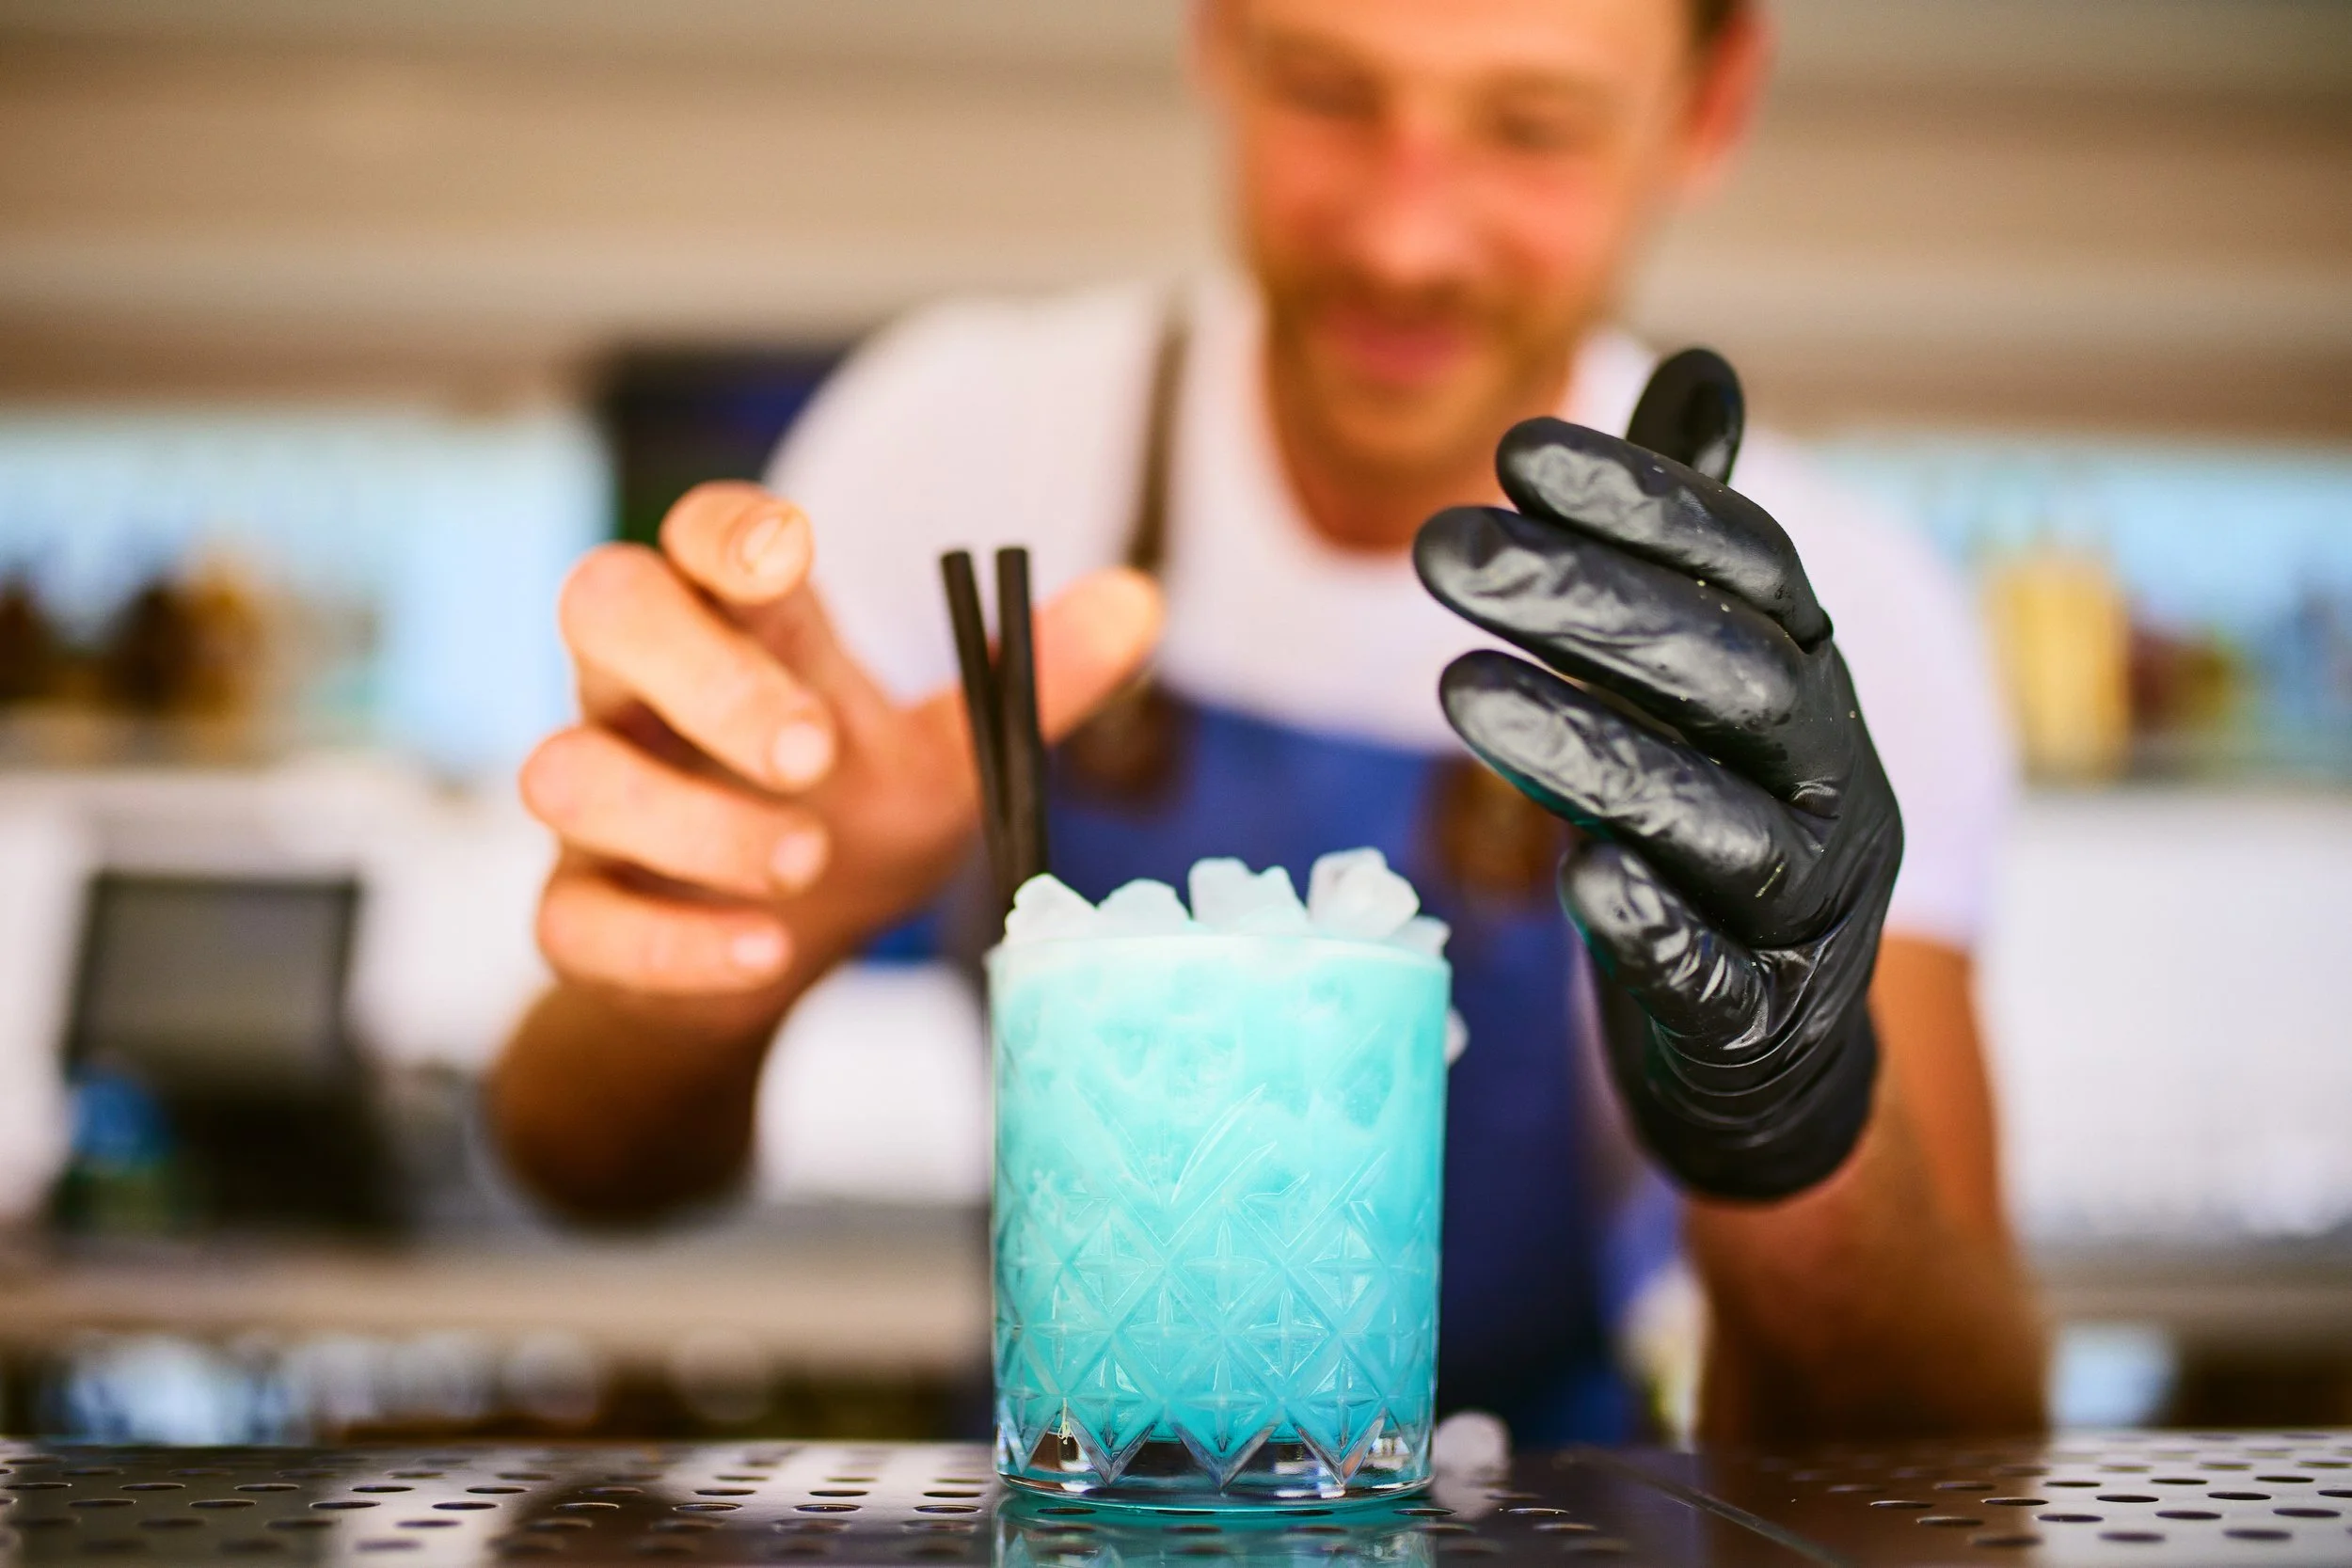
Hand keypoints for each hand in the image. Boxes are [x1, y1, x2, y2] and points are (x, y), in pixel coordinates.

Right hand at [522, 482, 1159, 1029]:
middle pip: (599, 608)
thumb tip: (1144, 598)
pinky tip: (763, 952)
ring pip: (564, 772)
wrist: (769, 962)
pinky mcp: (576, 914)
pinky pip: (572, 918)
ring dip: (691, 821)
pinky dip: (672, 939)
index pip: (696, 538)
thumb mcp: (952, 755)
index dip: (724, 528)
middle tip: (811, 752)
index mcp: (733, 634)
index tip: (789, 550)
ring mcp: (597, 806)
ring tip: (806, 861)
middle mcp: (643, 698)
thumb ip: (1034, 683)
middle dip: (699, 672)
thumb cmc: (848, 823)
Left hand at [1413, 375, 1899, 1200]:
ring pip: (1719, 824)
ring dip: (1591, 752)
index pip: (1751, 567)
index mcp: (1815, 683)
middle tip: (1442, 548)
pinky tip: (1577, 880)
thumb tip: (1703, 364)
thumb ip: (1690, 543)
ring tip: (1456, 691)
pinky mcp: (1764, 1022)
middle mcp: (1833, 780)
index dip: (1645, 500)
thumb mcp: (1703, 684)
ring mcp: (1809, 910)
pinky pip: (1719, 978)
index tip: (1514, 447)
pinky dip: (1654, 930)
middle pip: (1728, 675)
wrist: (1774, 1056)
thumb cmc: (1712, 830)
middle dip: (1587, 603)